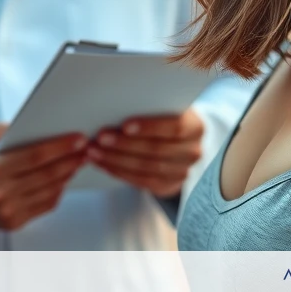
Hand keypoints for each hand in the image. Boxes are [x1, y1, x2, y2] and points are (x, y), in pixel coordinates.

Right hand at [0, 122, 87, 230]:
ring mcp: (6, 212)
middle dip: (72, 160)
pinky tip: (63, 178)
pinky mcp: (10, 223)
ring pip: (49, 191)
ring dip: (68, 175)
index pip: (36, 157)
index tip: (79, 138)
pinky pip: (43, 206)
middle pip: (47, 175)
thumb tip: (39, 126)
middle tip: (88, 148)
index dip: (61, 147)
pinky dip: (57, 192)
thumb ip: (6, 128)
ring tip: (80, 161)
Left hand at [87, 110, 204, 196]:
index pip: (175, 127)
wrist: (179, 142)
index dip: (150, 127)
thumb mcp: (166, 108)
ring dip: (116, 159)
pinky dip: (119, 172)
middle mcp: (193, 152)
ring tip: (94, 151)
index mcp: (196, 127)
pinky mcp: (168, 186)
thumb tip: (118, 105)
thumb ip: (152, 106)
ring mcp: (182, 172)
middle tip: (100, 138)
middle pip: (157, 150)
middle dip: (124, 144)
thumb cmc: (166, 117)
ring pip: (146, 168)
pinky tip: (103, 163)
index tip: (125, 124)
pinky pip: (141, 181)